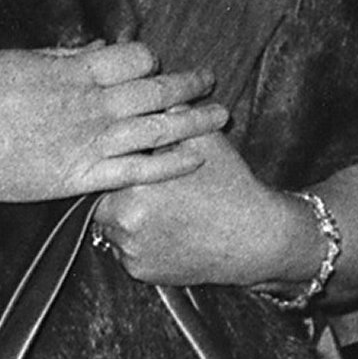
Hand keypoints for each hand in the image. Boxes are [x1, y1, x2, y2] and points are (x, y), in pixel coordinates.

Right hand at [0, 42, 228, 205]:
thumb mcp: (20, 59)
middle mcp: (93, 105)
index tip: (155, 64)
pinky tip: (196, 156)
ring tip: (221, 115)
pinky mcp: (85, 177)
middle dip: (188, 83)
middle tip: (210, 79)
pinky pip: (139, 170)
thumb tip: (98, 48)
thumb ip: (63, 54)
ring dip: (195, 120)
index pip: (135, 57)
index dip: (151, 58)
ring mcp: (92, 142)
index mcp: (76, 71)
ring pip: (158, 129)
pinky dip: (170, 163)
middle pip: (156, 90)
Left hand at [91, 131, 311, 286]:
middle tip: (138, 182)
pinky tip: (162, 227)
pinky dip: (136, 239)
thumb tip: (146, 86)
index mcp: (135, 186)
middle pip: (99, 198)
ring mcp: (131, 252)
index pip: (101, 169)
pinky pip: (124, 250)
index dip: (111, 161)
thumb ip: (169, 112)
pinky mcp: (140, 272)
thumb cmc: (231, 186)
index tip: (120, 157)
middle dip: (114, 188)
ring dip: (122, 214)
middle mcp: (125, 223)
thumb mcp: (203, 139)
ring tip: (155, 205)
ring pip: (109, 225)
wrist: (258, 239)